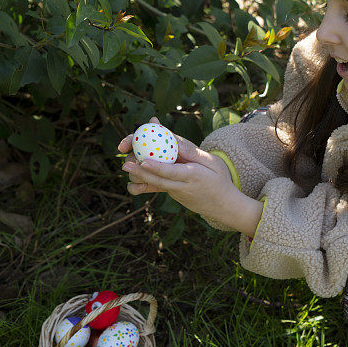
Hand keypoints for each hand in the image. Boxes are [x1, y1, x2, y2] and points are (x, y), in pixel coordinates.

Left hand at [117, 116, 233, 200]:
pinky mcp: (172, 195)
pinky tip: (134, 177)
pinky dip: (144, 182)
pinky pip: (157, 188)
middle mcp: (182, 187)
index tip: (143, 161)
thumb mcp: (213, 162)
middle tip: (125, 163)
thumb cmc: (220, 179)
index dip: (157, 167)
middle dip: (140, 172)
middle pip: (158, 181)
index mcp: (193, 176)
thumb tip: (175, 141)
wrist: (223, 205)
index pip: (172, 172)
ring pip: (155, 185)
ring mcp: (176, 193)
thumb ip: (193, 153)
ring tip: (127, 166)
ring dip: (139, 177)